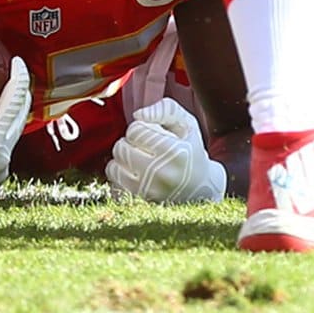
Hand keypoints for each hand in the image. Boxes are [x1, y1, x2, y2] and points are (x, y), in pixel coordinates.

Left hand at [105, 98, 225, 202]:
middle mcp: (161, 174)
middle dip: (129, 142)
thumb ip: (165, 109)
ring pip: (113, 167)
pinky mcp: (140, 204)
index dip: (140, 127)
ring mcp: (149, 192)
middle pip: (121, 148)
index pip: (135, 131)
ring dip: (122, 160)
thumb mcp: (187, 123)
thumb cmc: (191, 150)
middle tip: (144, 146)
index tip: (152, 133)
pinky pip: (114, 185)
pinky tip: (135, 174)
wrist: (200, 189)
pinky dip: (121, 177)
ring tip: (138, 159)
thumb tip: (139, 115)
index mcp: (175, 152)